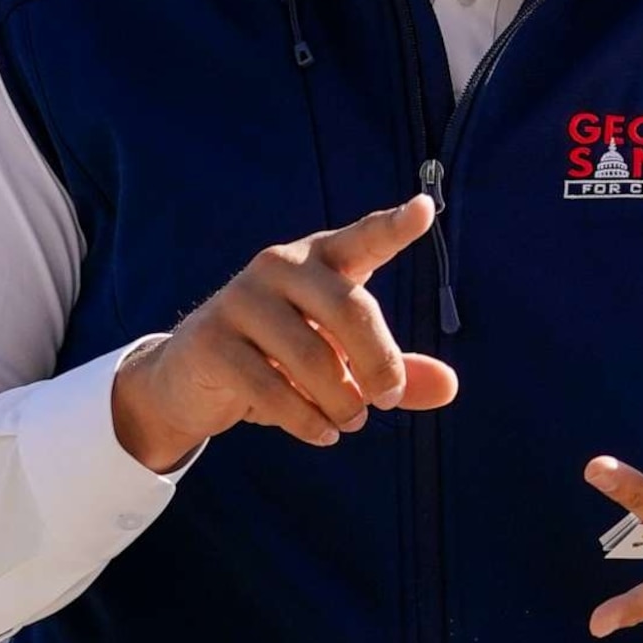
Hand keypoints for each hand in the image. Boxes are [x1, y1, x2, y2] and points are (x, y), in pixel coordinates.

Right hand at [112, 197, 459, 471]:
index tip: (426, 210)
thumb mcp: (343, 362)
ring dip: (343, 402)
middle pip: (349, 309)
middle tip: (389, 399)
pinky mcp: (212, 341)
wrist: (192, 379)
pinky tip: (323, 432)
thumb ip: (395, 371)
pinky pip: (273, 389)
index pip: (363, 239)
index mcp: (320, 260)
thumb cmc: (282, 359)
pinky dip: (309, 421)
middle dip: (380, 362)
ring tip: (350, 421)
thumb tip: (449, 387)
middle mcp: (280, 267)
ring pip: (314, 359)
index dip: (394, 227)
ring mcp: (241, 300)